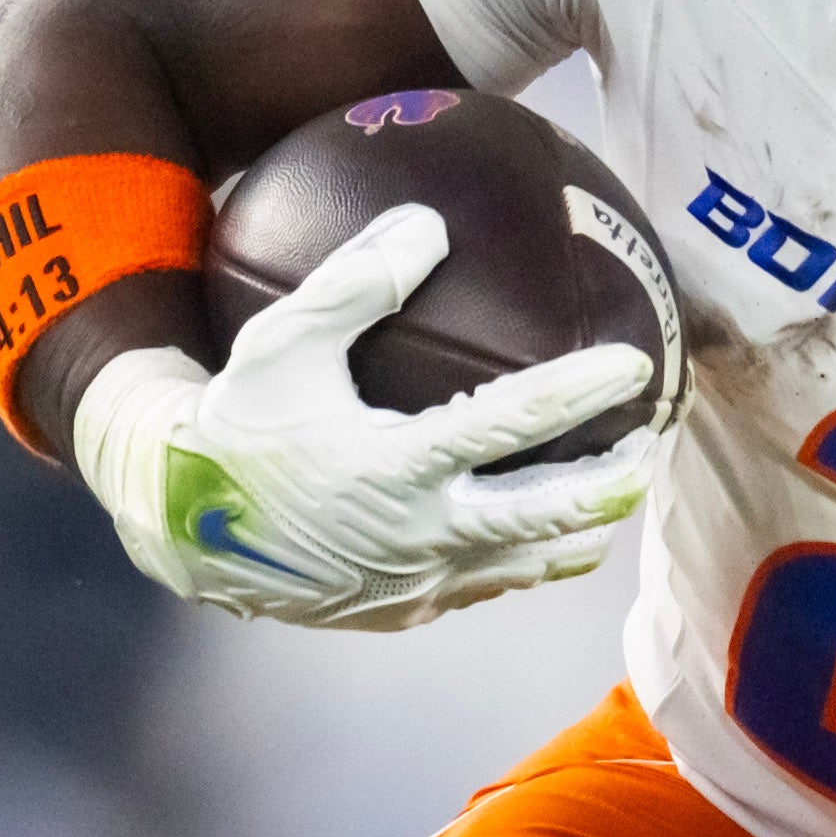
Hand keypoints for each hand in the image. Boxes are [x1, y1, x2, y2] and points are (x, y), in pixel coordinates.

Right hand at [73, 206, 652, 626]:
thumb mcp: (281, 342)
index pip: (508, 424)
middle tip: (654, 446)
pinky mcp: (403, 612)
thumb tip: (428, 224)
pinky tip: (543, 532)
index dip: (577, 394)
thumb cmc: (234, 420)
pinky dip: (524, 558)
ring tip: (617, 496)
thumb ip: (356, 282)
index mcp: (391, 465)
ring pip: (526, 564)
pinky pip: (485, 586)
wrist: (181, 526)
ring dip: (580, 530)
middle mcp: (413, 535)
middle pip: (544, 515)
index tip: (633, 365)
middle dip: (612, 484)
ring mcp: (414, 584)